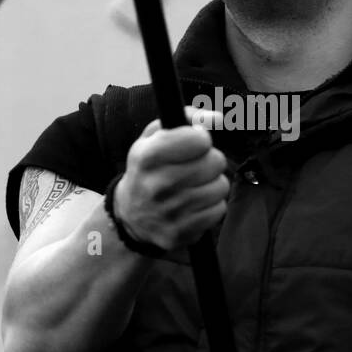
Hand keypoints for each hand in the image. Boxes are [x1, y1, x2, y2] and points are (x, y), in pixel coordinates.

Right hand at [115, 106, 228, 249]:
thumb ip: (187, 119)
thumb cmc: (150, 169)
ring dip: (212, 184)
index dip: (200, 139)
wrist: (131, 215)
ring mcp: (169, 212)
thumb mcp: (155, 138)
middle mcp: (157, 185)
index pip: (198, 139)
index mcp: (147, 156)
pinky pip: (218, 210)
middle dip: (209, 161)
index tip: (194, 144)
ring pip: (220, 187)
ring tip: (195, 186)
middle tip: (195, 166)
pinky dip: (212, 206)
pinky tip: (195, 204)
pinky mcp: (181, 232)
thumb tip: (218, 118)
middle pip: (214, 162)